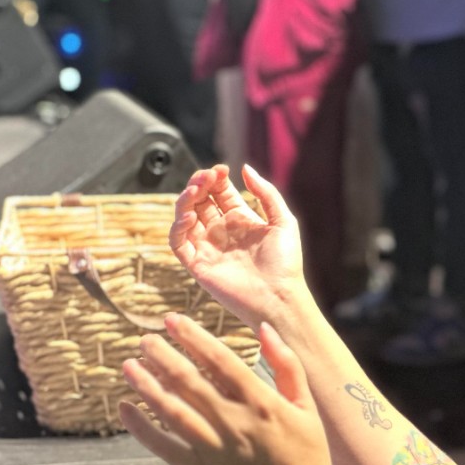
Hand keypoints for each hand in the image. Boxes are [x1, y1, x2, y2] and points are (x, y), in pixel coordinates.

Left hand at [121, 317, 343, 464]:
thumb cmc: (310, 458)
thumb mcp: (308, 407)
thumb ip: (288, 366)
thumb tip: (265, 329)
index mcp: (262, 401)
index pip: (220, 360)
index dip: (194, 337)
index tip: (174, 321)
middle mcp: (234, 421)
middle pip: (189, 380)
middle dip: (163, 355)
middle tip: (144, 338)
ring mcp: (215, 448)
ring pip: (172, 409)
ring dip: (147, 385)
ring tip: (128, 366)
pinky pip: (165, 447)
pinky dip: (142, 428)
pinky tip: (126, 410)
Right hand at [169, 164, 304, 329]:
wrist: (279, 297)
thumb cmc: (286, 263)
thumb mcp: (283, 221)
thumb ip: (266, 193)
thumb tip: (245, 168)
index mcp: (241, 220)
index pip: (220, 192)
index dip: (216, 178)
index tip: (221, 169)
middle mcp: (222, 231)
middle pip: (200, 200)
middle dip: (199, 184)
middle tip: (205, 176)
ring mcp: (208, 247)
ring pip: (185, 217)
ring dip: (185, 199)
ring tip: (195, 189)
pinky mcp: (197, 264)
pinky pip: (178, 243)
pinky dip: (178, 227)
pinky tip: (190, 215)